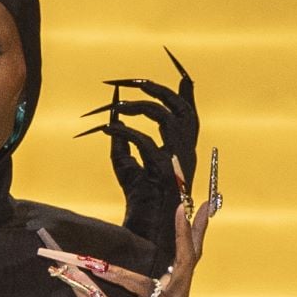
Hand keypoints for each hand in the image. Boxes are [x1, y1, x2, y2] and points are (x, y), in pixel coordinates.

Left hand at [38, 201, 210, 296]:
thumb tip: (71, 277)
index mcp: (175, 294)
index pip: (190, 256)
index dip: (194, 230)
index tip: (202, 203)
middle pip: (188, 261)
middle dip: (186, 233)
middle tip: (183, 206)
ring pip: (145, 287)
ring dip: (117, 274)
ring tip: (92, 265)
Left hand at [77, 48, 199, 259]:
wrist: (147, 235)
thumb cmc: (137, 202)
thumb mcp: (125, 166)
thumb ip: (121, 141)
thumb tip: (110, 118)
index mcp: (181, 147)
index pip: (189, 108)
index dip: (184, 84)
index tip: (174, 62)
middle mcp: (185, 150)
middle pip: (181, 105)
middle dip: (154, 87)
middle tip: (127, 82)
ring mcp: (177, 161)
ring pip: (166, 116)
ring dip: (137, 107)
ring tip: (113, 108)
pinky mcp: (164, 171)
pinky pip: (144, 139)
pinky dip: (124, 130)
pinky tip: (106, 129)